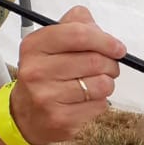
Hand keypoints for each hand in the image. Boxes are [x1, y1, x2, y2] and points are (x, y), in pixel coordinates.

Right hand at [10, 6, 124, 144]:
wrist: (25, 115)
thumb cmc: (45, 74)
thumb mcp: (50, 44)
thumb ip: (75, 26)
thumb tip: (101, 32)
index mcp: (34, 46)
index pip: (78, 34)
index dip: (105, 40)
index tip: (118, 48)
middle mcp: (37, 70)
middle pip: (95, 61)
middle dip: (111, 64)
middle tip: (109, 67)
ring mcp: (47, 97)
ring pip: (102, 84)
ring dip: (107, 83)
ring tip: (95, 84)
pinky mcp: (60, 119)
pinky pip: (99, 105)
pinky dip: (100, 101)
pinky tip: (86, 100)